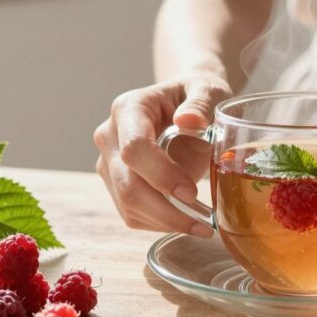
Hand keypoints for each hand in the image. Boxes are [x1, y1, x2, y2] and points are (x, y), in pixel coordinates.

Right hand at [93, 75, 230, 235]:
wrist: (186, 103)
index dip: (161, 174)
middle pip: (127, 185)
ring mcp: (109, 162)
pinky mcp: (115, 184)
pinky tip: (188, 221)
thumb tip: (188, 120)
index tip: (192, 192)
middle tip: (203, 224)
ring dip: (165, 222)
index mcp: (128, 108)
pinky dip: (160, 224)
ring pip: (127, 205)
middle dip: (165, 210)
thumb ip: (201, 102)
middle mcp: (110, 136)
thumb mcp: (207, 89)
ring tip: (202, 227)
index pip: (134, 148)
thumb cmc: (197, 94)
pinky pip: (132, 214)